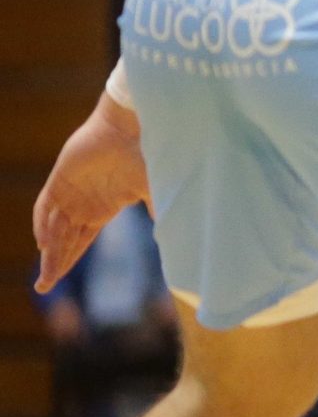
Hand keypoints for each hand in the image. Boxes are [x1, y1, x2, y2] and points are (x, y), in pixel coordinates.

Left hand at [33, 99, 147, 294]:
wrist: (134, 128)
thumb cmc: (147, 157)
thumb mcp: (155, 193)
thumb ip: (159, 215)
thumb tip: (175, 242)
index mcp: (102, 209)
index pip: (78, 242)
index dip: (67, 262)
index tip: (54, 282)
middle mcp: (82, 204)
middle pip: (63, 241)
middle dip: (54, 264)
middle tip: (43, 288)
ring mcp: (70, 192)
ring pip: (53, 228)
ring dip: (50, 251)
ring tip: (47, 276)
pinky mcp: (60, 179)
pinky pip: (45, 206)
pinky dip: (42, 224)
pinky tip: (44, 244)